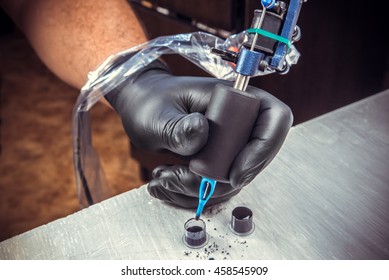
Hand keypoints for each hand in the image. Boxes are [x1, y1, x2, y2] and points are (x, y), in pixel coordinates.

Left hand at [106, 60, 292, 207]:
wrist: (143, 111)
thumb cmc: (151, 101)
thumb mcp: (158, 115)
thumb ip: (177, 128)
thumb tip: (201, 132)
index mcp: (235, 98)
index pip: (275, 119)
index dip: (263, 150)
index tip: (232, 174)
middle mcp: (239, 122)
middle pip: (254, 161)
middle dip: (218, 181)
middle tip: (178, 177)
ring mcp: (231, 144)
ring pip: (234, 181)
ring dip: (199, 190)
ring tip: (164, 177)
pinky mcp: (220, 162)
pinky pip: (217, 187)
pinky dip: (193, 192)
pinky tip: (167, 181)